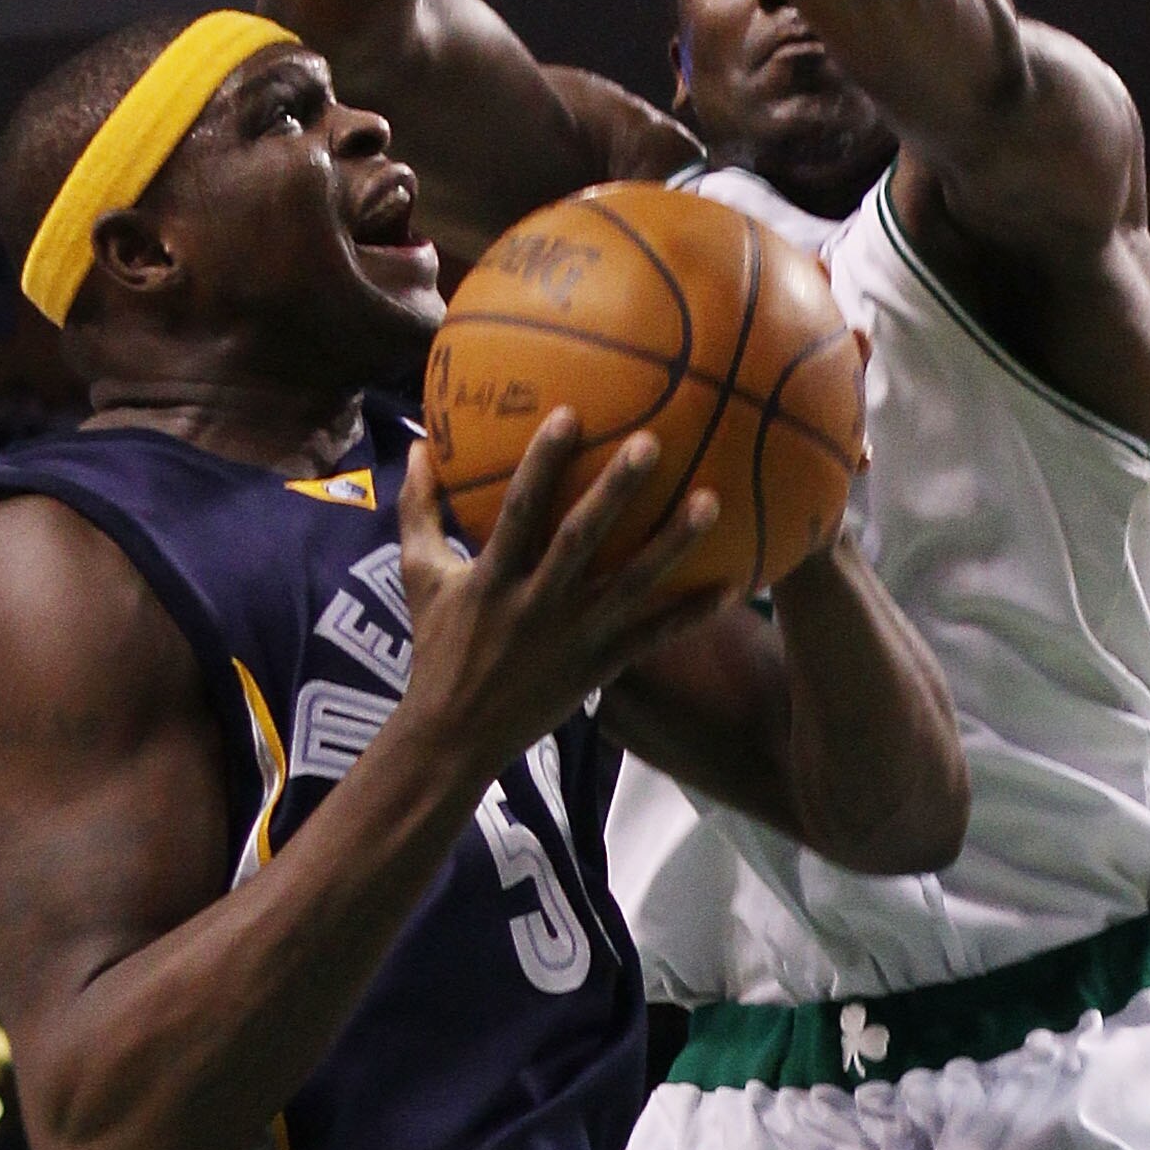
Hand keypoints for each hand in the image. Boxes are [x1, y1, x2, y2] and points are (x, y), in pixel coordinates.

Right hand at [397, 410, 722, 770]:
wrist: (454, 736)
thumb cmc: (437, 647)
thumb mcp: (420, 576)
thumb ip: (419, 510)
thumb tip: (416, 446)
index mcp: (493, 577)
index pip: (520, 510)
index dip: (542, 462)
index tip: (569, 414)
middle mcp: (537, 603)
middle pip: (581, 539)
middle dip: (616, 490)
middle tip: (652, 442)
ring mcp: (573, 637)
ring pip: (631, 585)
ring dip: (672, 543)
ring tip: (712, 500)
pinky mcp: (598, 668)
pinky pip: (652, 637)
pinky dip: (692, 614)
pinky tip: (733, 586)